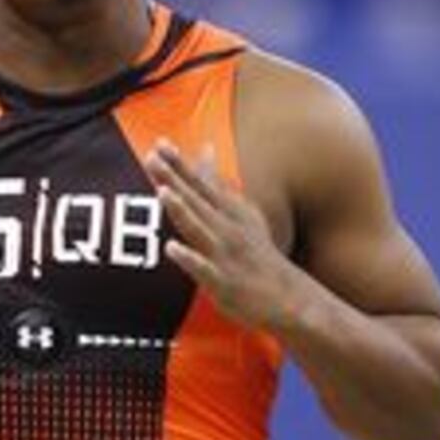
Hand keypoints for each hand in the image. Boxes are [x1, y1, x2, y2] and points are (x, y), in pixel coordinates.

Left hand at [145, 141, 303, 336]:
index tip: (160, 143)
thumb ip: (217, 181)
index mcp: (228, 212)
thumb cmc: (256, 252)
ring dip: (182, 210)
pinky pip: (203, 269)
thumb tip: (204, 148)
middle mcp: (226, 228)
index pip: (200, 184)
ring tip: (163, 192)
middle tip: (152, 157)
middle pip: (196, 200)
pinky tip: (171, 248)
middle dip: (174, 179)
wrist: (287, 296)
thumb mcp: (241, 211)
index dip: (180, 164)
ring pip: (199, 229)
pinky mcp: (223, 281)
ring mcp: (224, 254)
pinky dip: (188, 258)